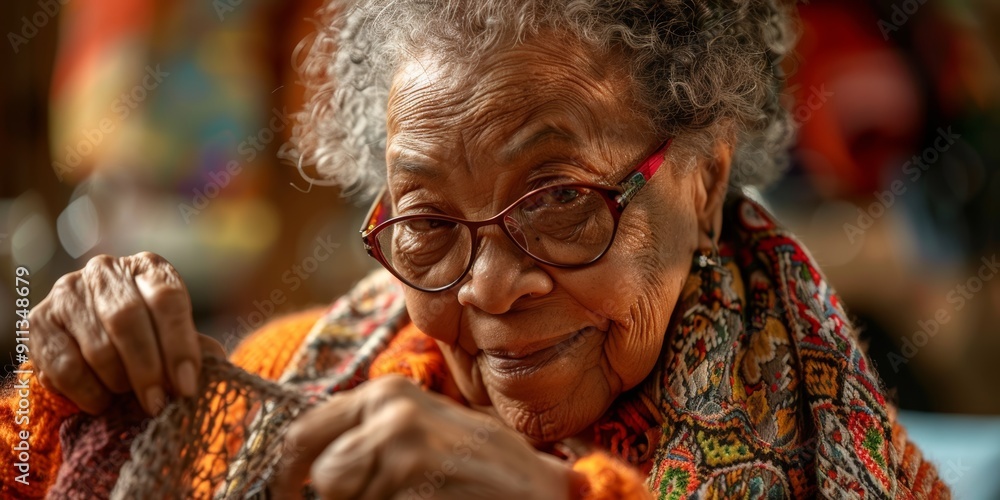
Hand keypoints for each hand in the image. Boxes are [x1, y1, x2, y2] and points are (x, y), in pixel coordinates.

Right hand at [28, 252, 224, 414]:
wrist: (87, 337)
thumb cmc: (145, 335)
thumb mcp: (172, 334)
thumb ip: (193, 346)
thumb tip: (216, 361)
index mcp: (148, 268)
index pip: (167, 299)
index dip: (179, 345)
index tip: (187, 386)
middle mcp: (106, 271)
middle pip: (127, 320)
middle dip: (147, 370)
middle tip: (158, 404)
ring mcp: (68, 292)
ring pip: (97, 347)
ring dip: (118, 382)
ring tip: (130, 396)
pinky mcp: (39, 321)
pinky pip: (65, 367)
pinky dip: (88, 393)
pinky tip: (101, 400)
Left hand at [271, 375, 578, 499]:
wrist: (542, 497)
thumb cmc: (487, 468)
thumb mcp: (429, 429)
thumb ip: (374, 433)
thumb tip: (309, 463)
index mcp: (389, 395)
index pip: (305, 432)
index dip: (289, 472)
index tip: (290, 493)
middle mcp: (391, 417)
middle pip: (323, 475)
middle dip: (335, 495)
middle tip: (367, 497)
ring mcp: (403, 458)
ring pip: (341, 497)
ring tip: (416, 495)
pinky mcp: (411, 490)